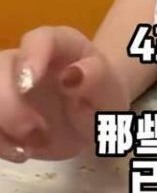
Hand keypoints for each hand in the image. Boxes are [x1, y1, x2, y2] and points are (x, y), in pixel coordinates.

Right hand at [0, 26, 128, 161]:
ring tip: (27, 150)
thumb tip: (73, 75)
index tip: (29, 83)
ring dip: (0, 124)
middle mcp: (28, 60)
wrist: (90, 117)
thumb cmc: (100, 97)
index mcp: (61, 46)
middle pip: (1, 67)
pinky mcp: (2, 112)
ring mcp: (9, 84)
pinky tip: (21, 153)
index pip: (40, 38)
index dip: (31, 56)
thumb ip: (96, 78)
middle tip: (33, 132)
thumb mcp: (110, 91)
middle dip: (8, 102)